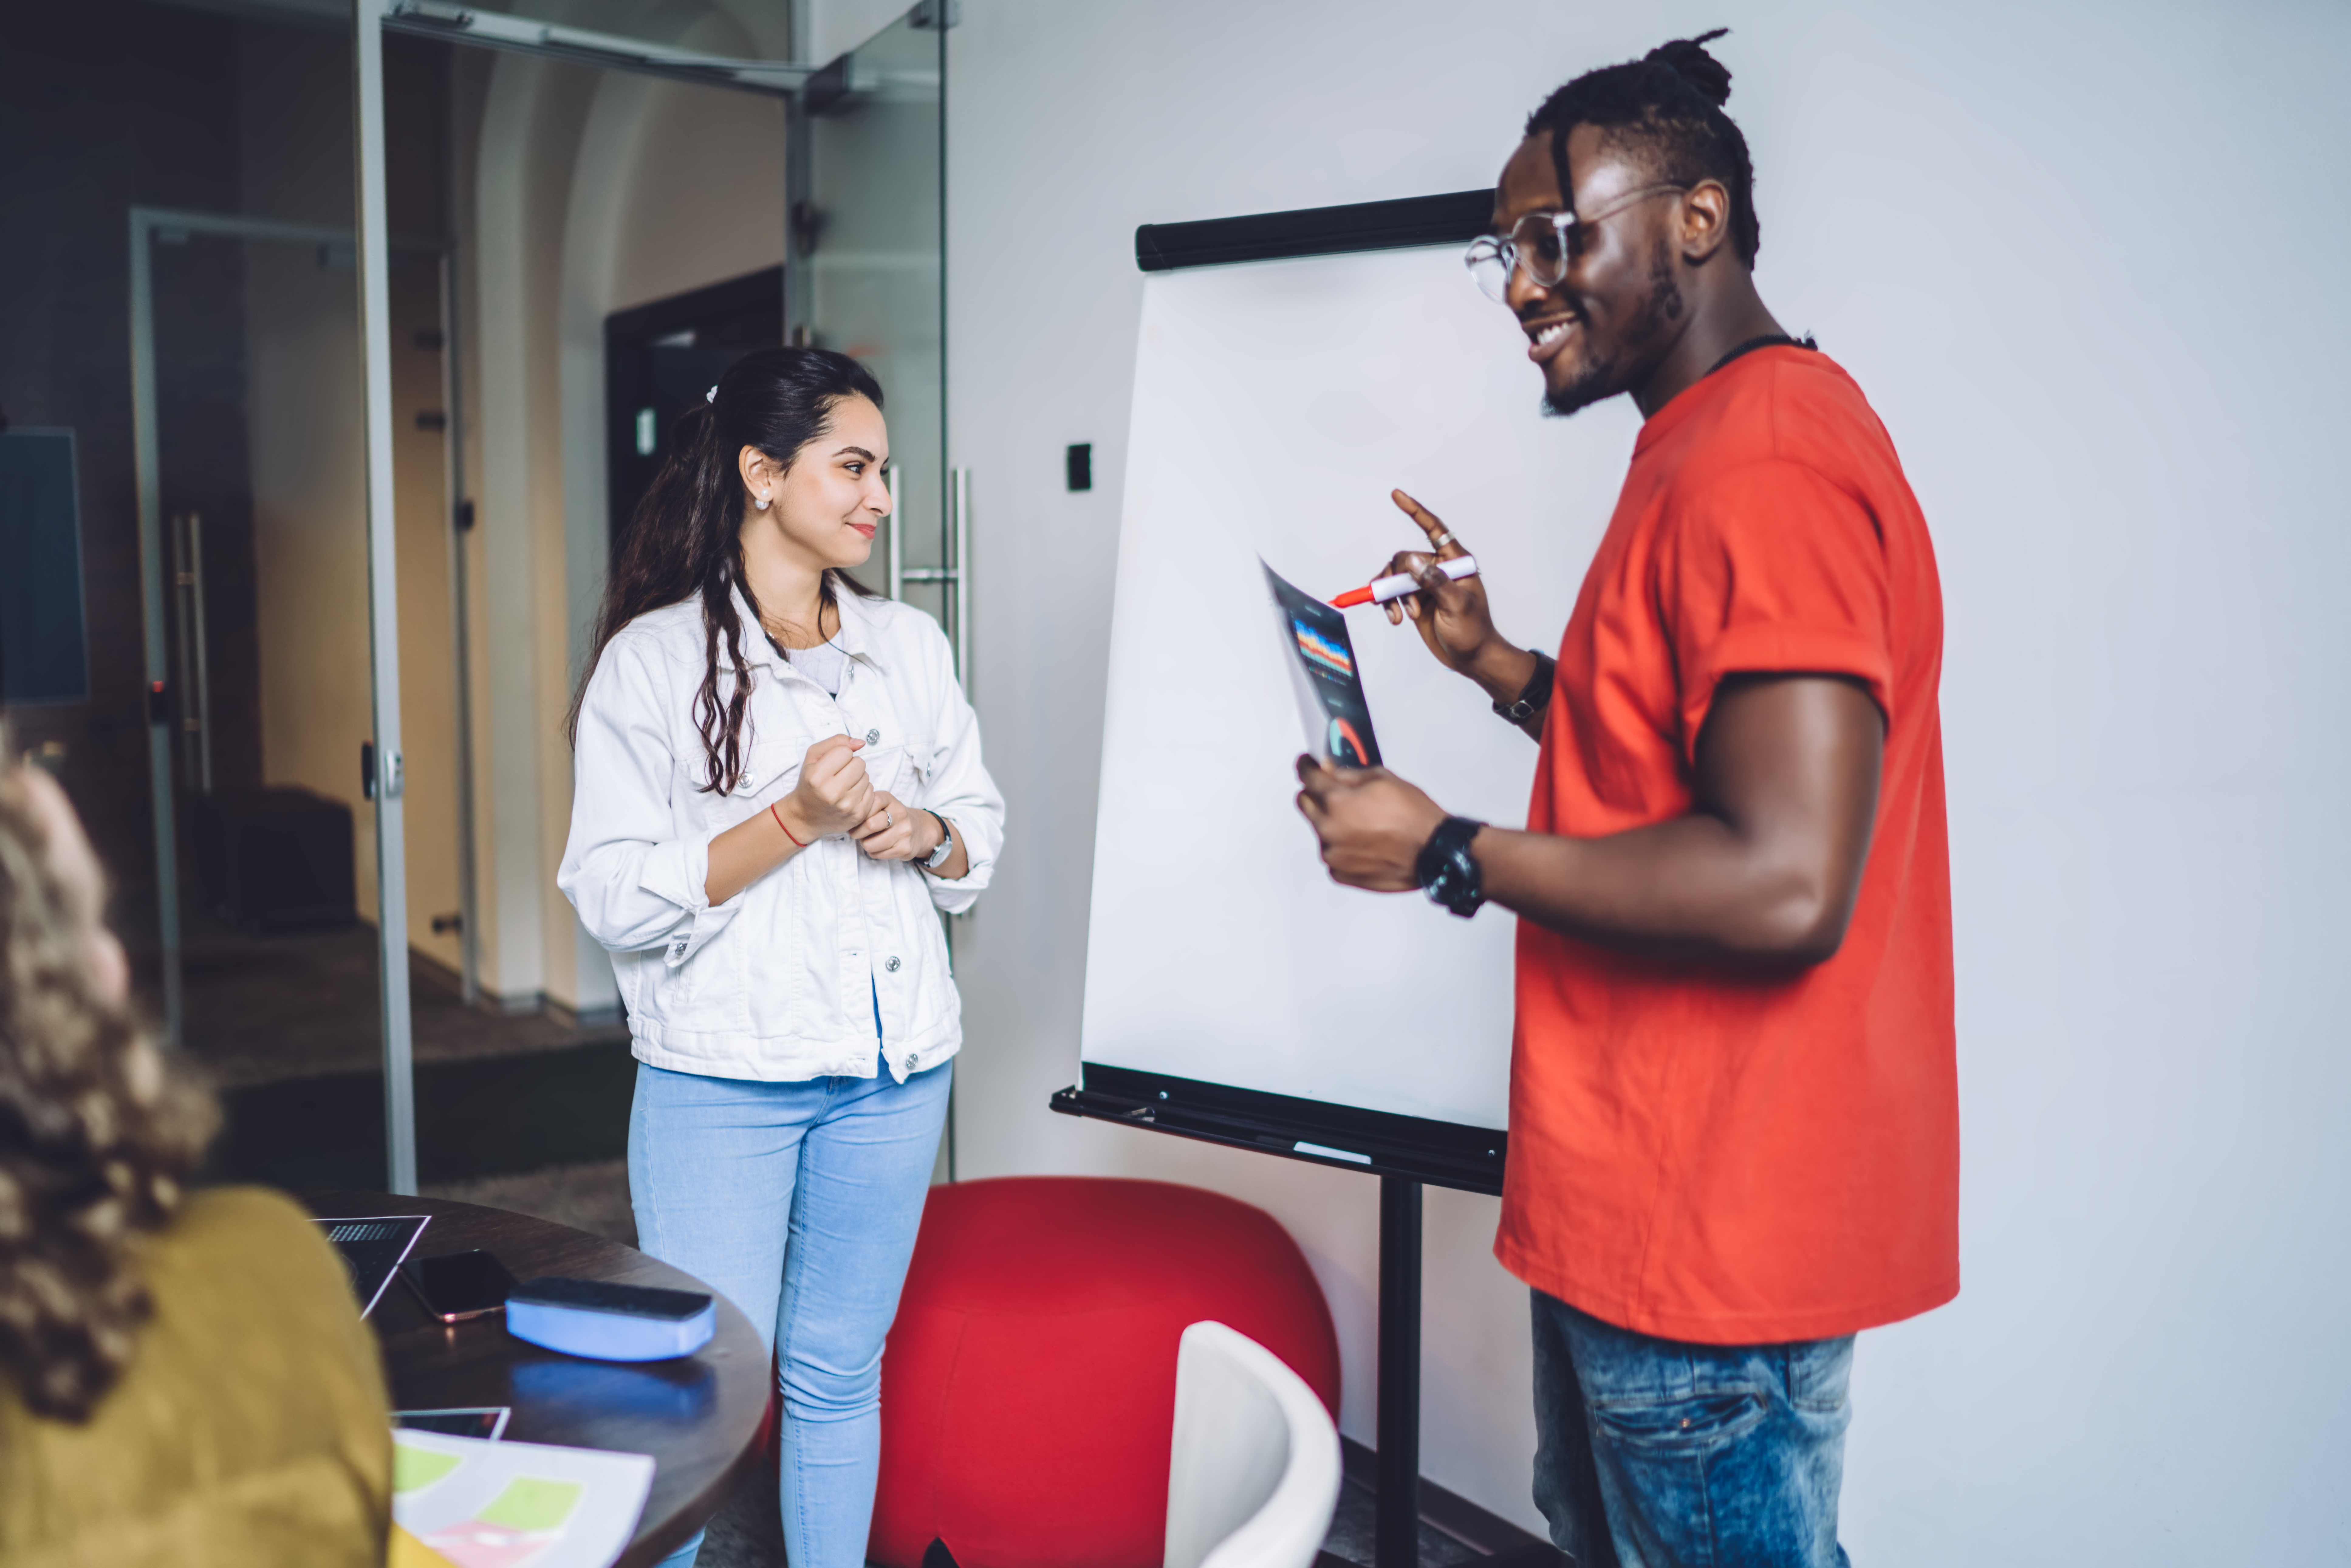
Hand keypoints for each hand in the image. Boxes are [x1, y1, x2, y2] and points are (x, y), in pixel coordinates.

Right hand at [783, 735, 872, 837]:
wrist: (805, 815)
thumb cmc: (810, 782)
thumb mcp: (813, 757)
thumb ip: (836, 742)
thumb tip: (861, 742)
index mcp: (817, 776)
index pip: (845, 751)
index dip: (840, 754)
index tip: (832, 763)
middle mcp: (832, 793)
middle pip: (859, 763)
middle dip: (851, 765)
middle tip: (839, 774)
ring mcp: (847, 806)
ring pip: (866, 777)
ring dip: (857, 778)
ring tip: (843, 785)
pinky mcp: (858, 815)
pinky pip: (871, 790)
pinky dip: (862, 790)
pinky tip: (849, 795)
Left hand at [852, 791, 939, 862]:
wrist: (921, 830)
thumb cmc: (893, 817)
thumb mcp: (882, 804)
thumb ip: (866, 807)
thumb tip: (847, 820)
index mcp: (889, 799)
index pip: (866, 806)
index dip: (857, 816)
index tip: (857, 820)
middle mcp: (900, 814)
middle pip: (868, 826)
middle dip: (858, 833)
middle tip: (859, 833)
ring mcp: (904, 832)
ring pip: (869, 844)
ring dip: (866, 844)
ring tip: (873, 839)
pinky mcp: (904, 849)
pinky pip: (877, 854)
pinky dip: (875, 852)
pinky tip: (882, 846)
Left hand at [1294, 756, 1447, 891]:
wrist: (1433, 853)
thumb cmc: (1414, 818)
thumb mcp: (1383, 779)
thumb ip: (1349, 774)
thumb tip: (1331, 771)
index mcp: (1336, 801)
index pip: (1308, 777)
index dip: (1307, 767)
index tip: (1307, 765)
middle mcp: (1328, 829)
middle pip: (1305, 804)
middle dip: (1316, 794)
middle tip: (1336, 793)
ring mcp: (1333, 854)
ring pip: (1319, 830)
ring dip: (1332, 823)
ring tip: (1363, 823)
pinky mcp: (1341, 873)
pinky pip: (1332, 854)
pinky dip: (1342, 847)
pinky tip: (1365, 842)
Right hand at [1380, 490, 1505, 677]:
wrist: (1471, 658)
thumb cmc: (1474, 632)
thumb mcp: (1457, 606)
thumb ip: (1435, 582)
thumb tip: (1413, 563)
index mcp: (1456, 563)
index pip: (1434, 529)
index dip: (1415, 511)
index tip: (1396, 495)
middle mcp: (1439, 569)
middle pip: (1405, 558)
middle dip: (1398, 579)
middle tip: (1405, 604)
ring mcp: (1425, 585)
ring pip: (1394, 575)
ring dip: (1391, 594)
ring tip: (1400, 615)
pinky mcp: (1414, 600)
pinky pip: (1391, 593)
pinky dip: (1387, 603)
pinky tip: (1395, 618)